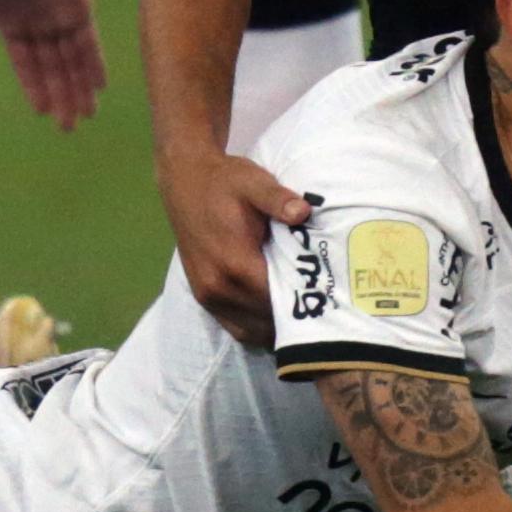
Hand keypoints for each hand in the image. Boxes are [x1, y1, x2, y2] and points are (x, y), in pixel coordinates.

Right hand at [0, 0, 104, 124]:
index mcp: (10, 17)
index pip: (25, 60)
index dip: (34, 85)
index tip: (42, 112)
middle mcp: (38, 18)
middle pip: (52, 66)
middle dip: (60, 95)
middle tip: (69, 127)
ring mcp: (60, 11)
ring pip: (71, 59)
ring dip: (78, 88)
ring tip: (84, 116)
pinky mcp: (79, 5)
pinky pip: (88, 42)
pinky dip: (94, 64)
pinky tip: (99, 88)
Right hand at [163, 139, 310, 335]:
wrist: (184, 181)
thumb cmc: (223, 182)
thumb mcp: (253, 182)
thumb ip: (278, 199)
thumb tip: (304, 212)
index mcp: (234, 262)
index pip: (278, 301)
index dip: (304, 303)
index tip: (327, 297)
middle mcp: (218, 287)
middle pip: (268, 321)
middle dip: (293, 317)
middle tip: (320, 307)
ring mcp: (208, 295)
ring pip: (252, 330)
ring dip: (275, 325)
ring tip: (300, 311)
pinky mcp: (203, 296)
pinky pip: (235, 327)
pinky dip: (257, 327)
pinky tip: (275, 314)